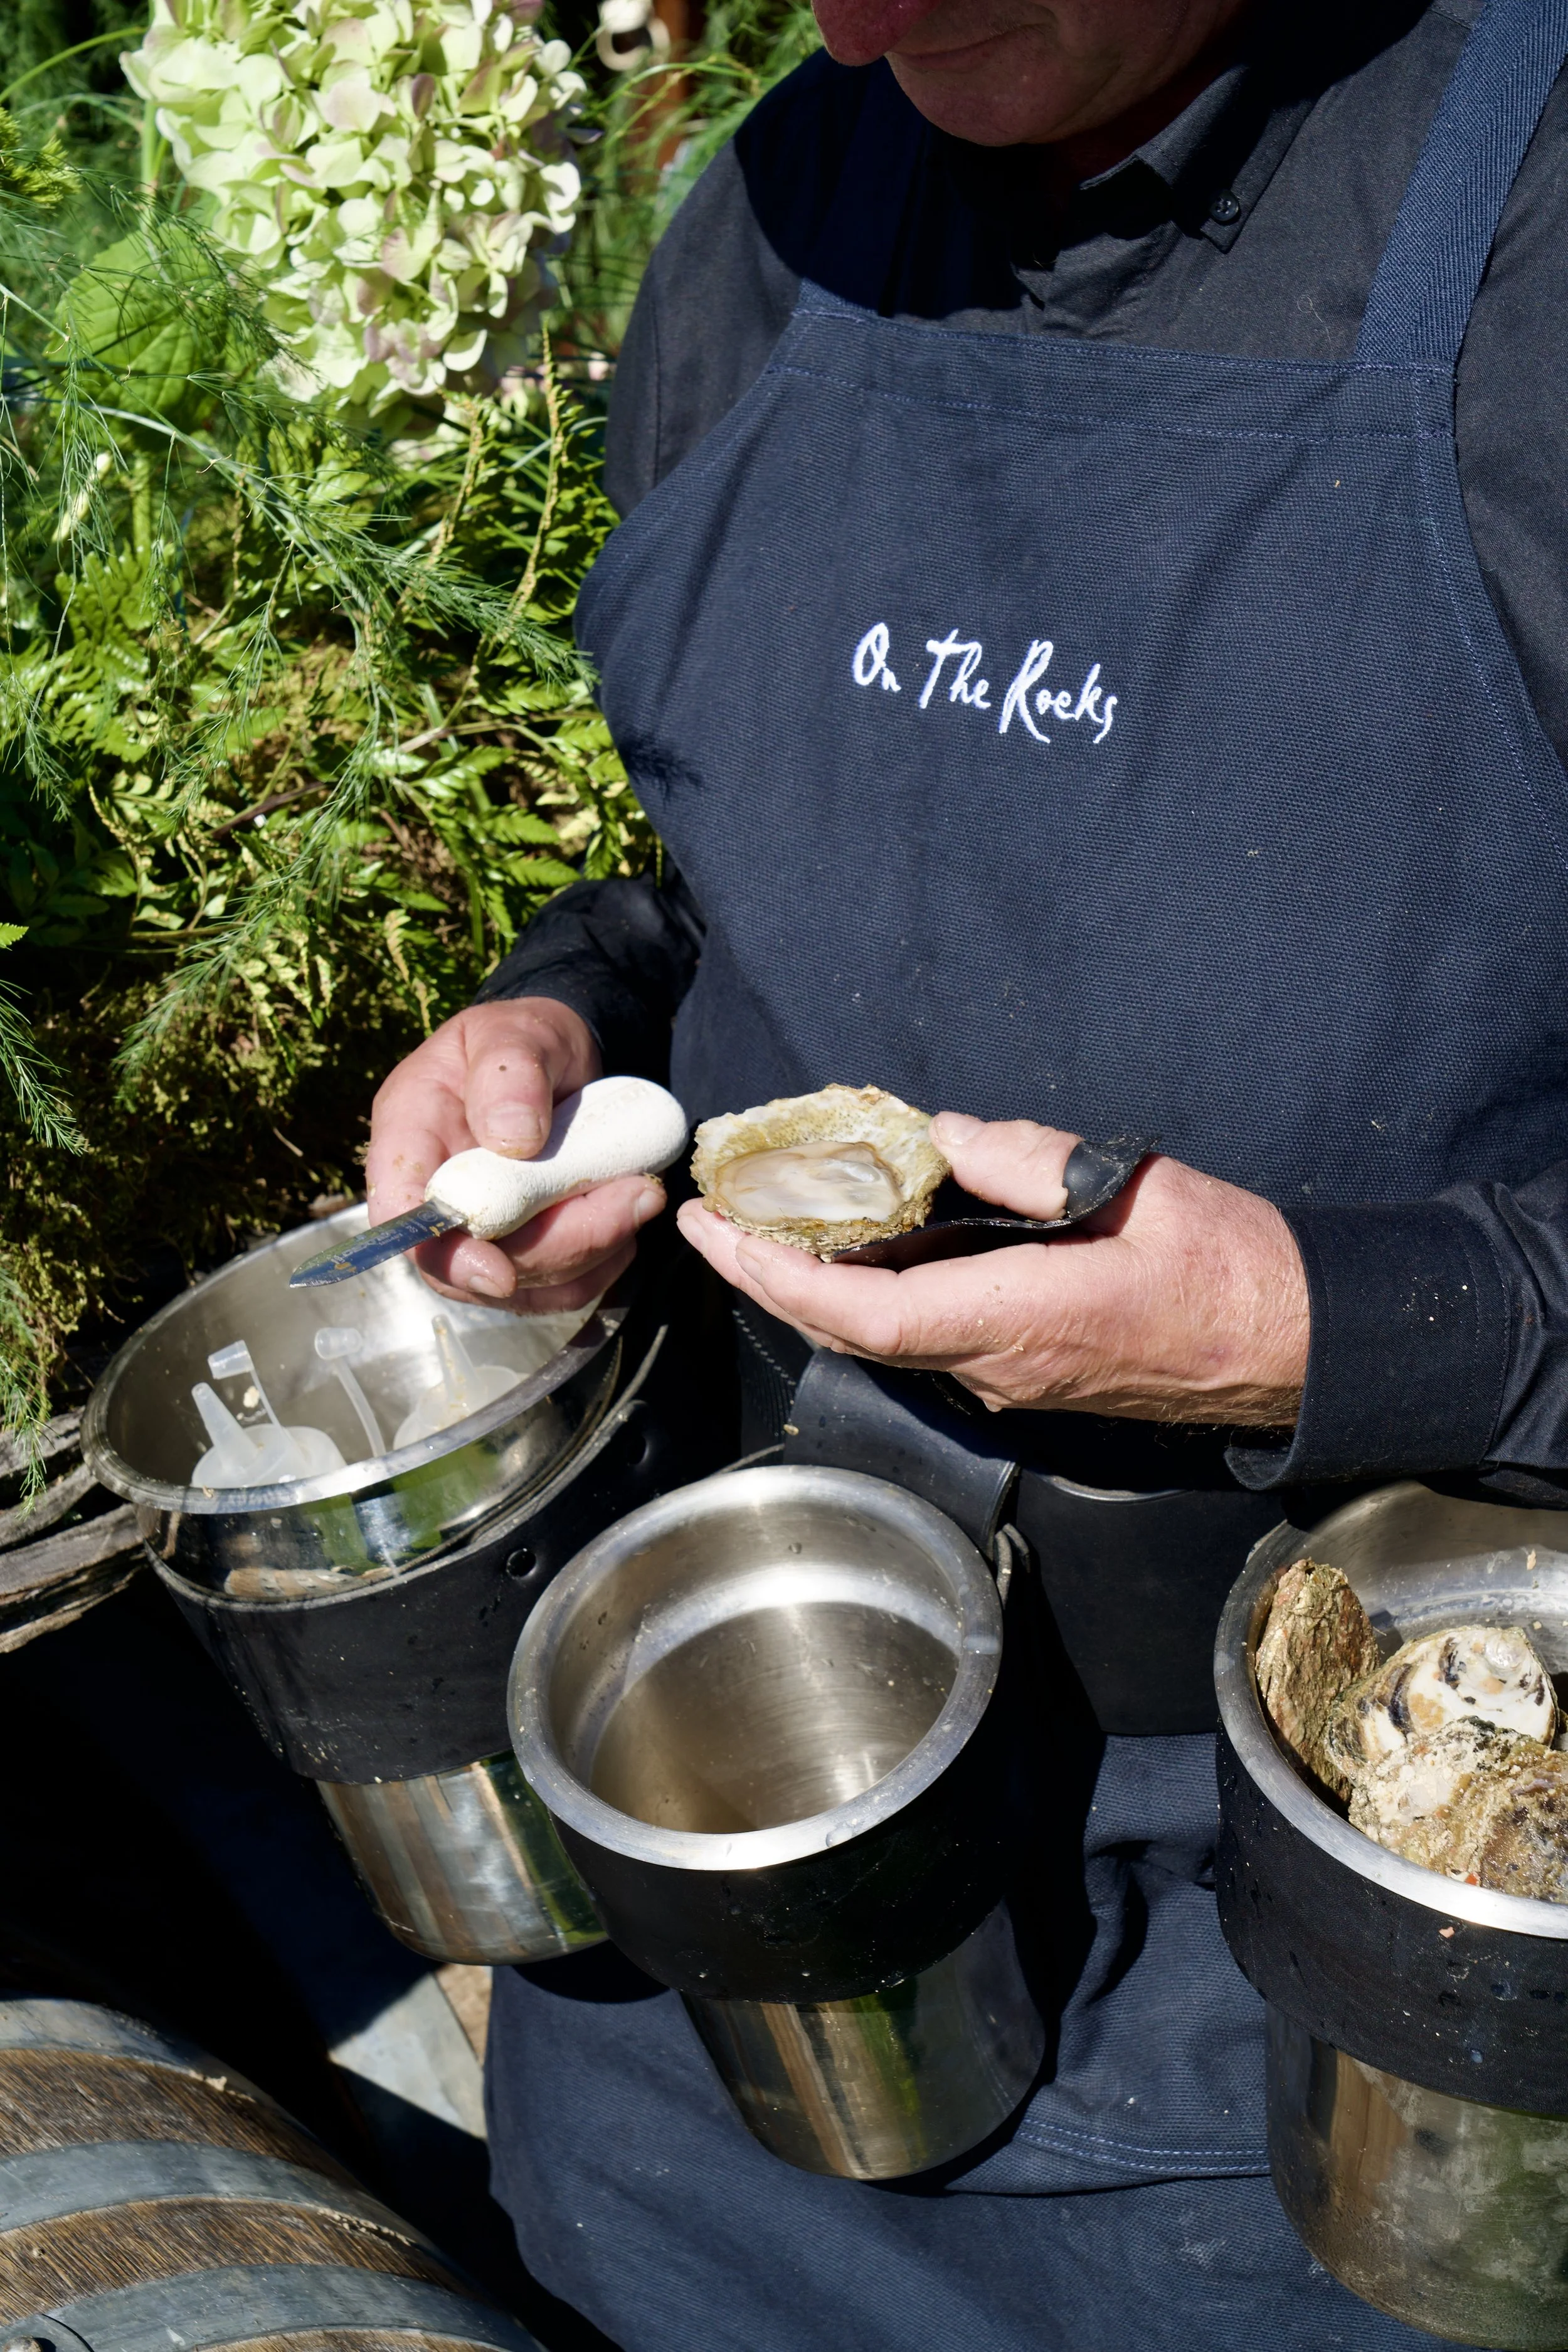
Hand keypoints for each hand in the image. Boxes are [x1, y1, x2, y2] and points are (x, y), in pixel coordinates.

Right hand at [365, 997, 666, 1312]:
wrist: (558, 1059)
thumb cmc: (522, 1040)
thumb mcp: (515, 1033)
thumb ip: (509, 1073)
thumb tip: (513, 1139)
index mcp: (410, 1138)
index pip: (402, 1215)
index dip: (445, 1254)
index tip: (499, 1272)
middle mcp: (438, 1199)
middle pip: (472, 1267)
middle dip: (556, 1248)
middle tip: (633, 1198)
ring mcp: (481, 1235)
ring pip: (527, 1284)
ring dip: (593, 1251)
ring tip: (641, 1193)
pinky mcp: (525, 1252)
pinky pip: (561, 1286)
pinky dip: (604, 1261)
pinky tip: (630, 1215)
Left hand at [676, 1112, 1308, 1423]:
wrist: (1297, 1344)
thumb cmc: (1229, 1269)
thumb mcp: (1129, 1189)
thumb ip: (1026, 1160)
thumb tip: (944, 1135)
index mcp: (1014, 1320)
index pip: (860, 1314)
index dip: (776, 1275)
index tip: (716, 1232)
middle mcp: (995, 1364)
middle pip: (850, 1332)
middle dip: (768, 1277)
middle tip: (708, 1220)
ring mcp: (1009, 1376)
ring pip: (883, 1338)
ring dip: (813, 1285)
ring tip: (763, 1224)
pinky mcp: (1027, 1369)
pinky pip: (924, 1335)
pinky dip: (869, 1293)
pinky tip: (855, 1248)